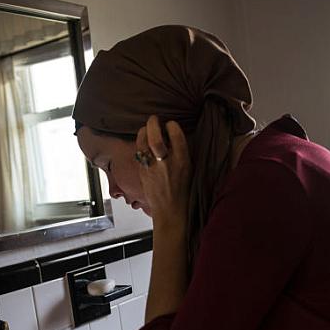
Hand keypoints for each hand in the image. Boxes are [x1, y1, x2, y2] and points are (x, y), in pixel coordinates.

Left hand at [136, 115, 191, 229]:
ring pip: (143, 144)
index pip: (176, 135)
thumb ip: (182, 153)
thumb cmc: (183, 191)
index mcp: (182, 161)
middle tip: (154, 118)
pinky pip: (138, 153)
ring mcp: (152, 168)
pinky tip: (142, 141)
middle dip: (153, 124)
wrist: (171, 210)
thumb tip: (174, 136)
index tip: (171, 124)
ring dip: (143, 132)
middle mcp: (166, 163)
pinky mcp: (143, 173)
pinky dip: (139, 144)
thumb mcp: (190, 169)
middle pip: (156, 137)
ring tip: (146, 128)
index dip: (172, 125)